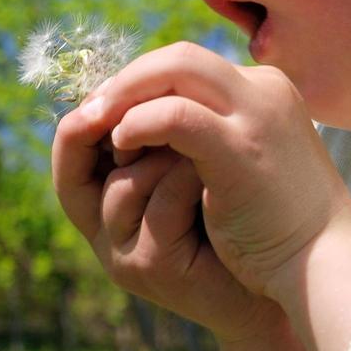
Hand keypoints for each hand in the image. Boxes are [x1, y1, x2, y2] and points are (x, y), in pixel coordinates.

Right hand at [53, 82, 281, 343]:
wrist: (280, 279)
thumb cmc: (242, 213)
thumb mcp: (197, 159)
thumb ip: (169, 127)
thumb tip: (152, 70)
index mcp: (107, 197)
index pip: (69, 150)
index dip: (83, 118)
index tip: (118, 88)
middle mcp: (107, 229)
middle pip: (73, 173)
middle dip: (116, 130)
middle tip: (148, 107)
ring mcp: (126, 253)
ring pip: (123, 185)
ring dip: (166, 154)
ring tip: (201, 149)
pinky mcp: (155, 271)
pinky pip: (158, 209)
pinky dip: (187, 182)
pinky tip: (214, 176)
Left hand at [80, 42, 350, 304]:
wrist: (326, 270)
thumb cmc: (280, 232)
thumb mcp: (245, 170)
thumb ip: (209, 140)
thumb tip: (151, 132)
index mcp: (268, 92)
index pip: (191, 63)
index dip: (143, 81)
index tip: (111, 110)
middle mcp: (265, 90)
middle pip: (179, 56)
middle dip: (127, 80)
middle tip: (92, 111)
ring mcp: (257, 114)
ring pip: (175, 69)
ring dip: (126, 96)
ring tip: (99, 128)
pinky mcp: (242, 147)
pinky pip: (176, 115)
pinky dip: (140, 123)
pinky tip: (122, 146)